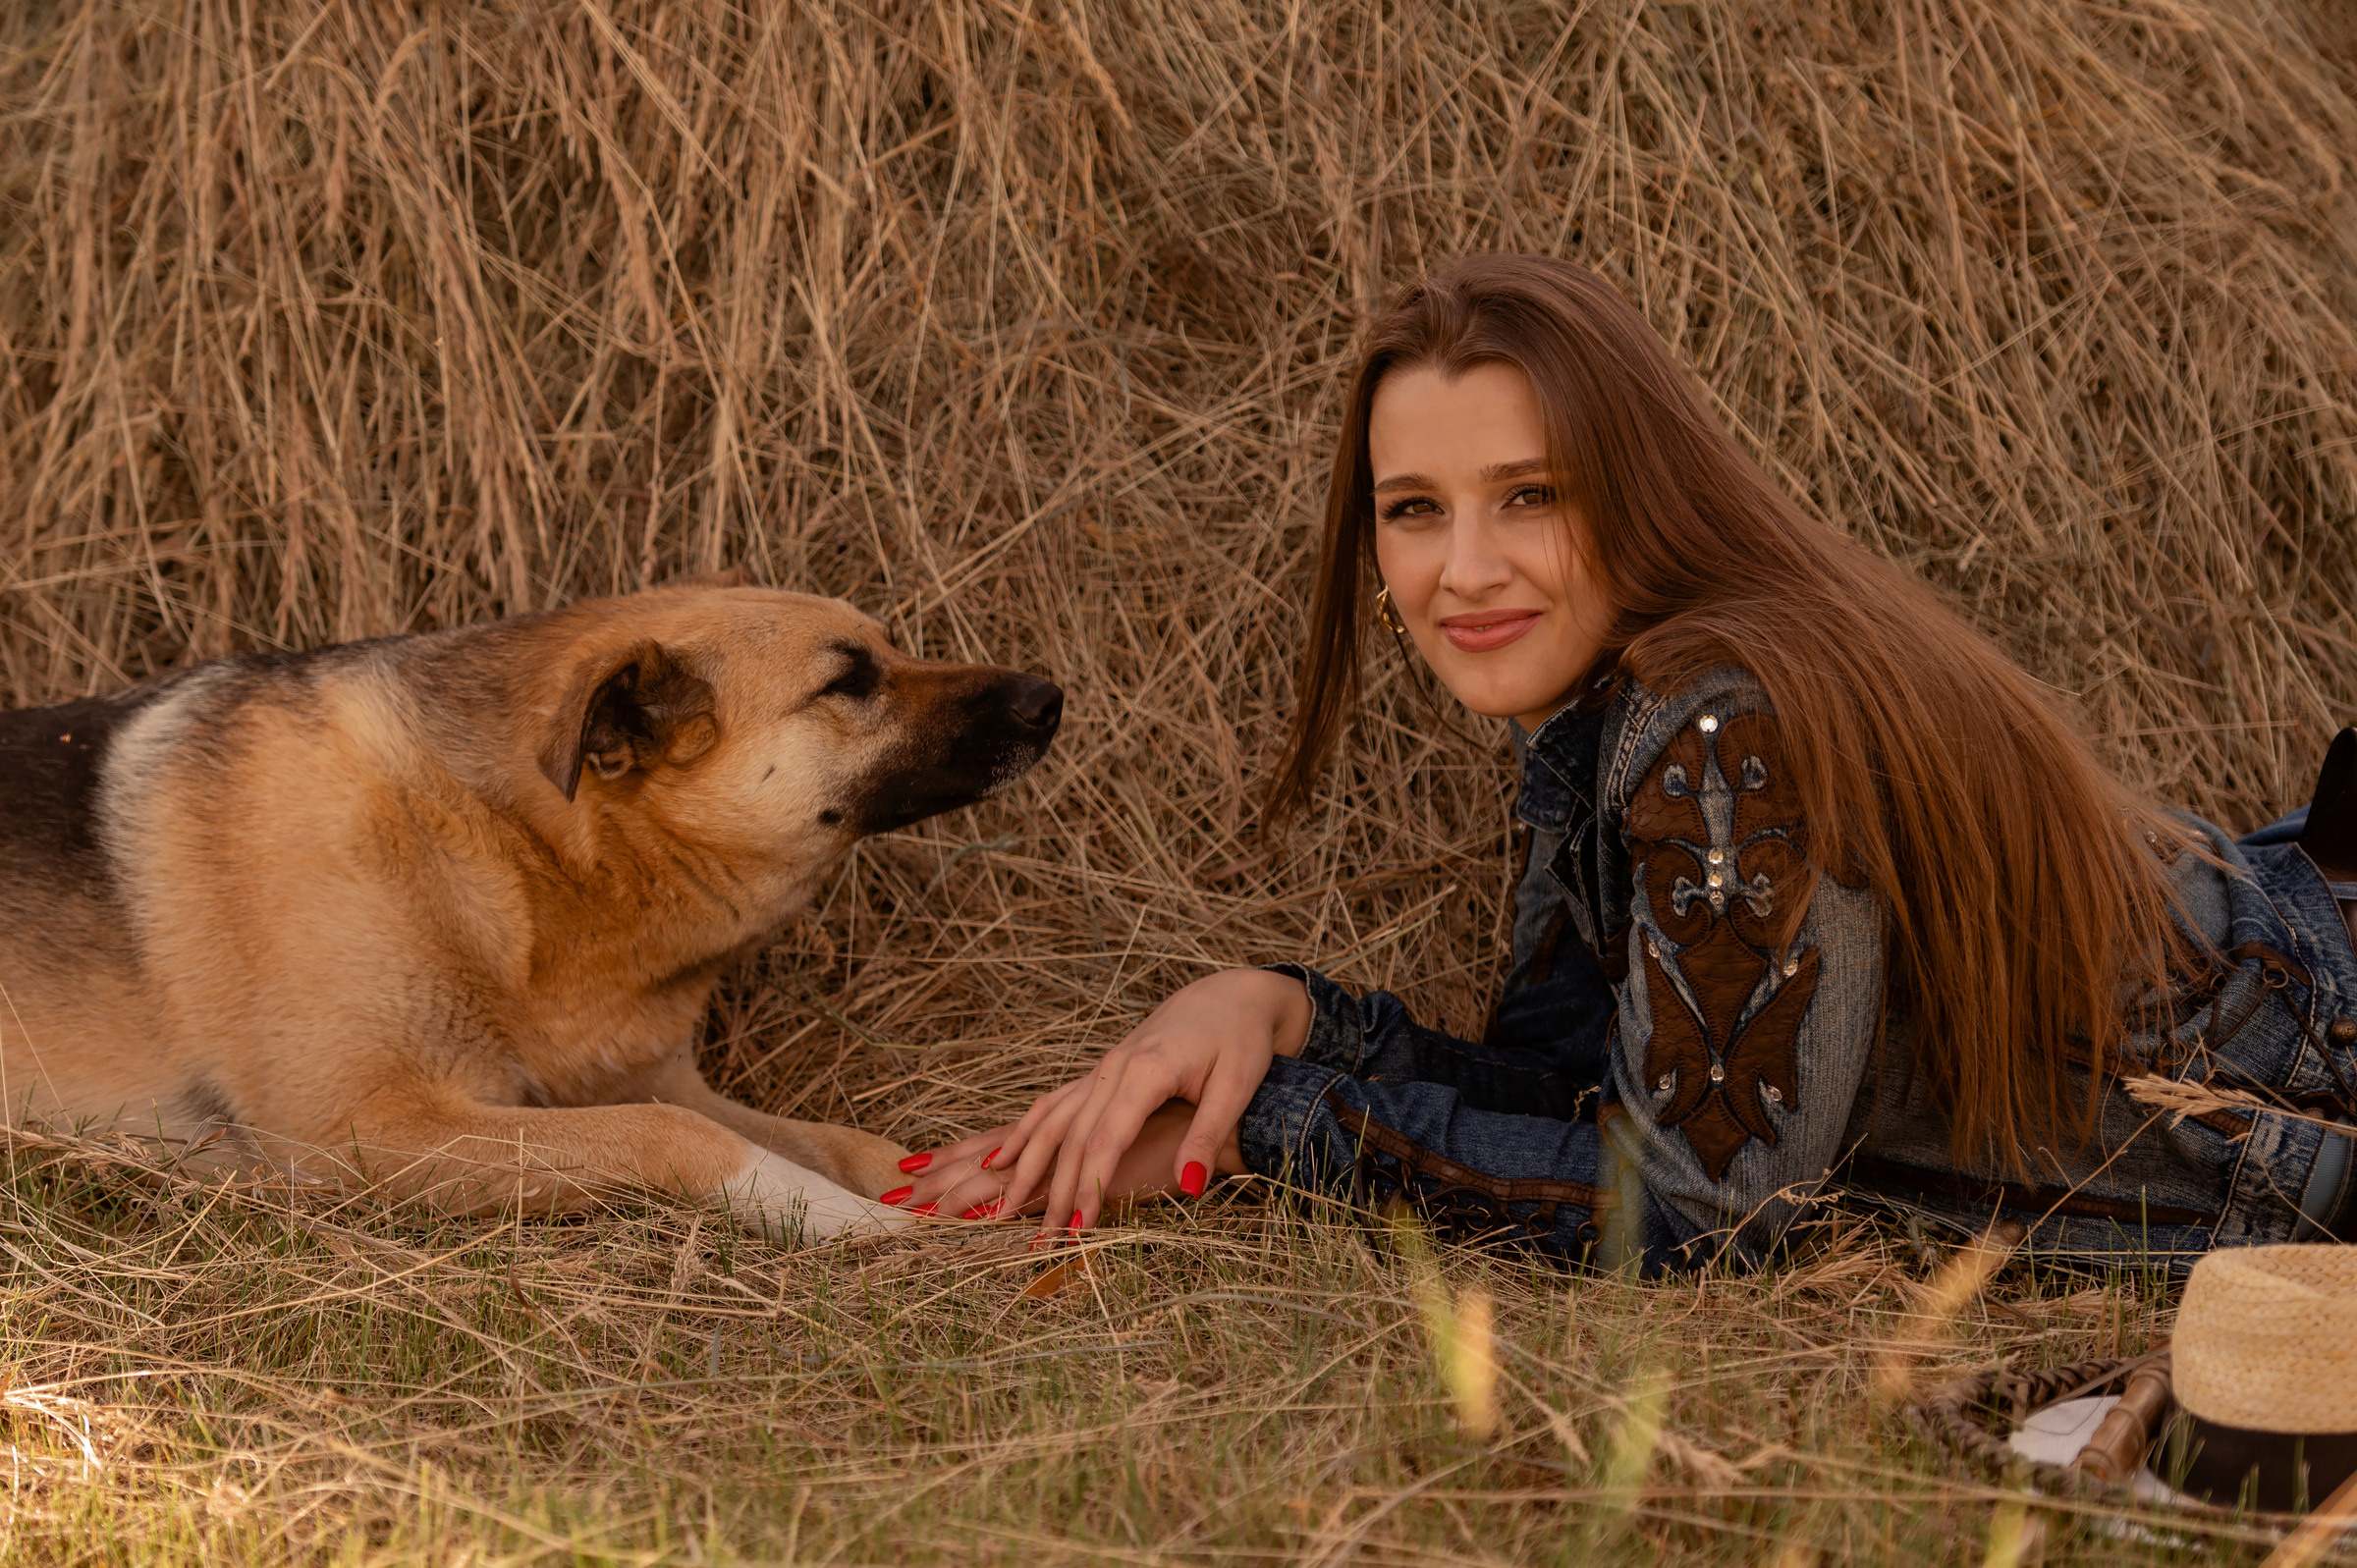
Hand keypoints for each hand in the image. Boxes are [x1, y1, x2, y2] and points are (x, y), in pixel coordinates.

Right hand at [888, 968, 1312, 1235]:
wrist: (1226, 996)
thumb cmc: (1238, 1041)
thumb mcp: (1236, 1086)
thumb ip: (1208, 1135)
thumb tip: (1190, 1187)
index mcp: (1147, 1070)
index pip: (1107, 1138)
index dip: (1091, 1184)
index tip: (1080, 1227)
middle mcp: (1113, 1068)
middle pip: (1073, 1137)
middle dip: (1054, 1191)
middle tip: (1042, 1241)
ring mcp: (1101, 1068)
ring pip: (1054, 1122)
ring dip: (1028, 1168)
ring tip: (1006, 1212)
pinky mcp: (1100, 1072)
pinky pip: (1053, 1106)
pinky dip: (1024, 1135)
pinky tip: (998, 1161)